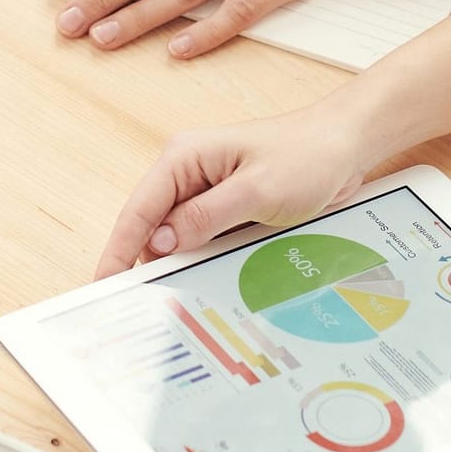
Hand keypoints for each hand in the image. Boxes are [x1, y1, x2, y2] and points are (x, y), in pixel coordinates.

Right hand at [96, 107, 373, 277]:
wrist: (345, 147)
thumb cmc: (307, 154)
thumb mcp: (256, 191)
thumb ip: (206, 217)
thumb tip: (162, 243)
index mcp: (184, 157)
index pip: (139, 209)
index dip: (119, 249)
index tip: (105, 282)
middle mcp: (188, 172)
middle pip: (151, 227)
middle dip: (145, 263)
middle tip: (137, 304)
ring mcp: (205, 191)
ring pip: (176, 237)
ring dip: (177, 264)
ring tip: (171, 298)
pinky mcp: (224, 207)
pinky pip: (201, 239)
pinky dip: (199, 259)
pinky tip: (202, 280)